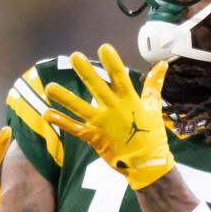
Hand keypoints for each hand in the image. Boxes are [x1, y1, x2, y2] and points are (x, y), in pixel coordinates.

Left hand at [42, 43, 173, 189]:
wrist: (147, 164)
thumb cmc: (152, 134)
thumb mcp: (154, 107)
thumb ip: (154, 84)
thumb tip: (163, 65)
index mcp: (129, 100)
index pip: (119, 76)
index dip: (111, 62)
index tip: (103, 47)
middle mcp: (113, 109)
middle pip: (97, 87)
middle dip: (85, 72)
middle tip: (75, 56)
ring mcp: (101, 123)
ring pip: (80, 107)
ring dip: (64, 97)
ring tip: (49, 87)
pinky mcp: (93, 137)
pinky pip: (74, 128)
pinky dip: (60, 121)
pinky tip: (47, 113)